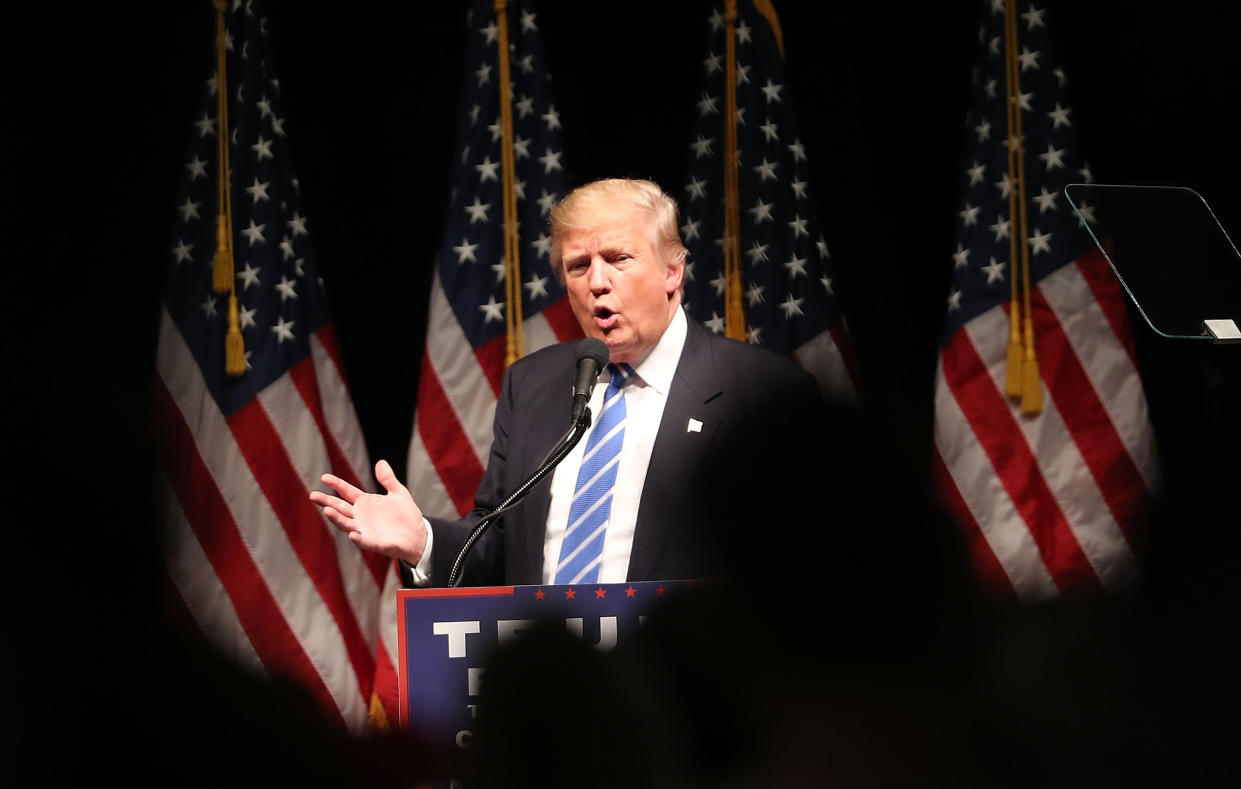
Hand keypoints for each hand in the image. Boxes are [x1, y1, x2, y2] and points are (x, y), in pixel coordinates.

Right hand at [309, 459, 426, 565]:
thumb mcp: (398, 493)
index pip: (347, 491)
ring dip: (337, 518)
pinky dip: (357, 537)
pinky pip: (362, 540)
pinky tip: (353, 533)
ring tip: (327, 510)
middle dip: (326, 501)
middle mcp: (360, 516)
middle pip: (340, 507)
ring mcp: (364, 530)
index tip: (324, 477)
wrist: (418, 535)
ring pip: (346, 523)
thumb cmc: (406, 515)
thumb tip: (381, 462)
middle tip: (313, 495)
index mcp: (365, 502)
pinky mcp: (373, 543)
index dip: (336, 484)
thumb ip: (388, 479)